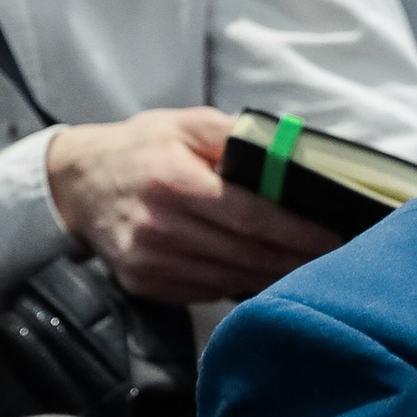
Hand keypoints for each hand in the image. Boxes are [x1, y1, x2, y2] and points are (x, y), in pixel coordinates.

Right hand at [45, 109, 336, 302]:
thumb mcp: (187, 124)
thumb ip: (238, 137)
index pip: (250, 216)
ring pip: (230, 280)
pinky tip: (265, 276)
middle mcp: (159, 227)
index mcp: (172, 181)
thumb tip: (292, 156)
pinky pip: (207, 292)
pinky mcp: (146, 285)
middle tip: (337, 259)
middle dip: (297, 259)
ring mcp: (150, 262)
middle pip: (246, 254)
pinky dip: (241, 286)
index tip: (335, 238)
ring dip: (275, 278)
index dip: (298, 232)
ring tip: (309, 270)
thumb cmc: (143, 149)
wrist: (79, 185)